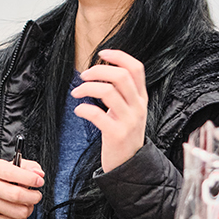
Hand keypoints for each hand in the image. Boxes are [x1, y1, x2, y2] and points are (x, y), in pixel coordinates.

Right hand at [0, 157, 43, 218]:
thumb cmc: (1, 180)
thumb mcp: (13, 167)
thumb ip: (29, 167)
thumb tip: (38, 173)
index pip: (12, 173)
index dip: (30, 178)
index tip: (39, 182)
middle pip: (17, 195)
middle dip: (33, 196)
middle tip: (36, 195)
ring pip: (19, 211)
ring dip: (28, 208)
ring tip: (26, 203)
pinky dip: (22, 218)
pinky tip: (17, 211)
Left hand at [73, 48, 148, 172]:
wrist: (129, 164)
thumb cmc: (124, 133)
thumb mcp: (130, 110)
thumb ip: (123, 92)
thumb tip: (102, 69)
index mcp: (141, 98)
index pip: (136, 68)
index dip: (119, 56)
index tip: (102, 53)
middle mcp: (138, 107)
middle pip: (121, 76)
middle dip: (98, 70)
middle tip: (83, 76)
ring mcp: (129, 121)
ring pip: (108, 92)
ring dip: (87, 88)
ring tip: (76, 92)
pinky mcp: (116, 134)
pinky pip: (97, 115)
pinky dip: (84, 109)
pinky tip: (79, 110)